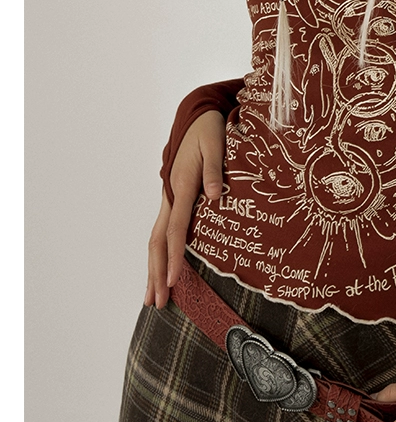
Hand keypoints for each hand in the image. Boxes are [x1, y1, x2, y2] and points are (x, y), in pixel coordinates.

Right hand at [145, 110, 225, 307]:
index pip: (175, 229)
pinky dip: (161, 256)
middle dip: (157, 274)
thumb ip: (215, 170)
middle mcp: (171, 198)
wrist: (197, 118)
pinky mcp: (174, 202)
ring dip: (154, 270)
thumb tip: (214, 195)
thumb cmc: (210, 131)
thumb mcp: (216, 144)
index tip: (174, 280)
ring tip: (152, 299)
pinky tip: (162, 274)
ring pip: (156, 241)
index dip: (175, 256)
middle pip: (158, 242)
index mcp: (181, 187)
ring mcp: (170, 201)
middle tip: (157, 303)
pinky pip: (163, 234)